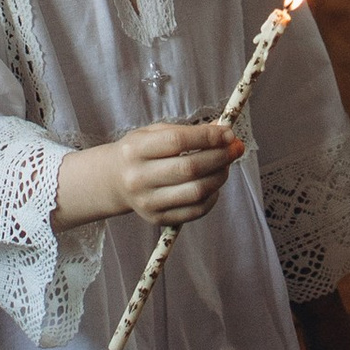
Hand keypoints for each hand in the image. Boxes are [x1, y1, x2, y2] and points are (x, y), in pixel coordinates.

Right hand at [55, 120, 242, 232]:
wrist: (113, 181)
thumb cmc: (139, 152)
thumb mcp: (154, 133)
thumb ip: (187, 131)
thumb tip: (223, 131)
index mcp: (135, 150)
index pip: (177, 141)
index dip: (207, 137)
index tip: (228, 133)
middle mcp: (139, 178)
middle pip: (189, 168)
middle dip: (220, 157)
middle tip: (236, 148)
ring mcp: (147, 202)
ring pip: (196, 191)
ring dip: (219, 177)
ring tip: (225, 165)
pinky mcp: (157, 218)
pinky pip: (195, 211)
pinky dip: (212, 197)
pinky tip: (213, 185)